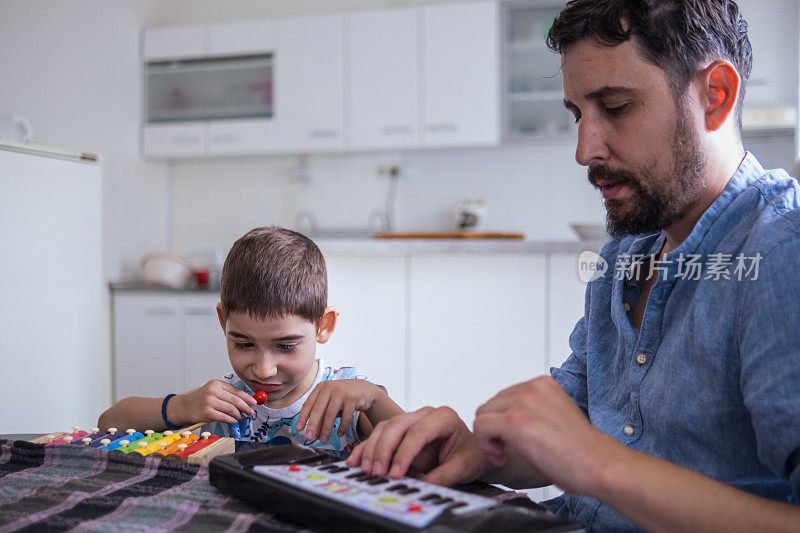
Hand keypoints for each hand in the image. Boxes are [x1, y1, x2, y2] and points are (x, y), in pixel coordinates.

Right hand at [172, 379, 256, 425]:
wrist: (184, 406)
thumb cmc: (201, 399)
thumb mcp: (213, 391)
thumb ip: (227, 393)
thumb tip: (246, 400)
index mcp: (216, 384)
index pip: (236, 390)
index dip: (247, 397)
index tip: (253, 402)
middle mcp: (213, 391)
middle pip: (235, 400)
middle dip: (246, 407)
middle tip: (251, 412)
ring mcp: (209, 401)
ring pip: (231, 409)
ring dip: (239, 415)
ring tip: (241, 417)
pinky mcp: (207, 412)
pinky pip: (224, 417)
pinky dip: (231, 420)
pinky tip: (233, 420)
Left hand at [296, 379, 381, 443]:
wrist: (364, 389)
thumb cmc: (343, 398)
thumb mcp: (330, 403)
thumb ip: (321, 416)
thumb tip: (313, 433)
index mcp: (321, 388)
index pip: (308, 404)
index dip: (303, 417)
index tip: (298, 429)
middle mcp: (329, 387)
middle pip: (318, 409)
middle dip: (312, 425)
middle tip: (308, 438)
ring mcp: (341, 392)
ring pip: (331, 414)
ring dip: (326, 429)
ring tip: (324, 440)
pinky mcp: (352, 397)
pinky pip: (345, 416)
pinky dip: (342, 427)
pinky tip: (339, 434)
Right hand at [346, 406, 489, 486]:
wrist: (471, 450)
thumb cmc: (470, 454)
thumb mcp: (463, 466)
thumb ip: (445, 474)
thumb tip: (426, 484)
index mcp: (444, 417)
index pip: (418, 432)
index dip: (404, 452)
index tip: (396, 473)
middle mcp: (425, 414)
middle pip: (397, 425)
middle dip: (384, 449)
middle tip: (377, 472)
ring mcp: (411, 420)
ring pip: (385, 428)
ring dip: (372, 449)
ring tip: (367, 470)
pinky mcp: (401, 430)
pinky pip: (380, 435)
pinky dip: (366, 448)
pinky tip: (355, 460)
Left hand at [473, 375, 612, 494]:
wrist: (599, 464)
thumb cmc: (581, 452)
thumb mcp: (554, 417)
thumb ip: (533, 411)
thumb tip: (507, 419)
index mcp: (543, 384)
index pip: (504, 396)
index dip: (502, 421)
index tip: (512, 440)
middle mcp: (532, 387)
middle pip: (491, 404)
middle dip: (494, 428)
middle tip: (505, 450)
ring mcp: (524, 401)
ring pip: (482, 414)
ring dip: (488, 437)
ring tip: (504, 453)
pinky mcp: (515, 420)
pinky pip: (480, 426)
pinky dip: (485, 444)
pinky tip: (500, 456)